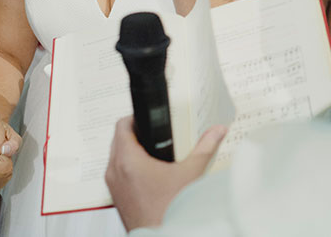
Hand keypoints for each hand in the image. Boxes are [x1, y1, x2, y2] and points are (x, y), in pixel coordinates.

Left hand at [106, 117, 226, 230]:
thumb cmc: (172, 212)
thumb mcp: (191, 175)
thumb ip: (205, 148)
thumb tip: (217, 130)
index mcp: (128, 161)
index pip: (122, 126)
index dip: (135, 118)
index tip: (148, 119)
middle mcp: (115, 172)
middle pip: (118, 140)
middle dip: (135, 134)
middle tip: (154, 134)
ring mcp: (114, 186)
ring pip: (116, 157)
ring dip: (130, 150)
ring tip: (152, 152)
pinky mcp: (116, 197)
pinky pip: (117, 173)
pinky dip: (128, 168)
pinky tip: (148, 172)